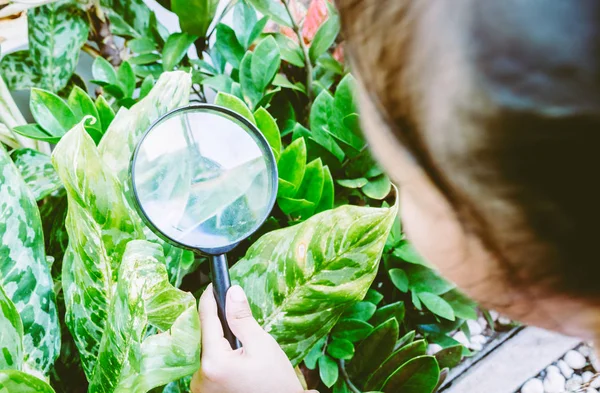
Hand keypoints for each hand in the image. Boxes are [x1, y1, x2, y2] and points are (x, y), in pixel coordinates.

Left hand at [191, 284, 317, 392]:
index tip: (214, 285)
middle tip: (229, 308)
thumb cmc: (275, 382)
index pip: (205, 320)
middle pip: (201, 336)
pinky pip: (205, 364)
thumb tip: (232, 291)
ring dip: (215, 338)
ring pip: (203, 349)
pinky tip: (229, 349)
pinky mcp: (204, 391)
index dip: (209, 299)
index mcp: (213, 363)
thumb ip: (242, 318)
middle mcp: (200, 377)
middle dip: (214, 320)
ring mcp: (200, 387)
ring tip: (234, 333)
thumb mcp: (262, 344)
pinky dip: (215, 352)